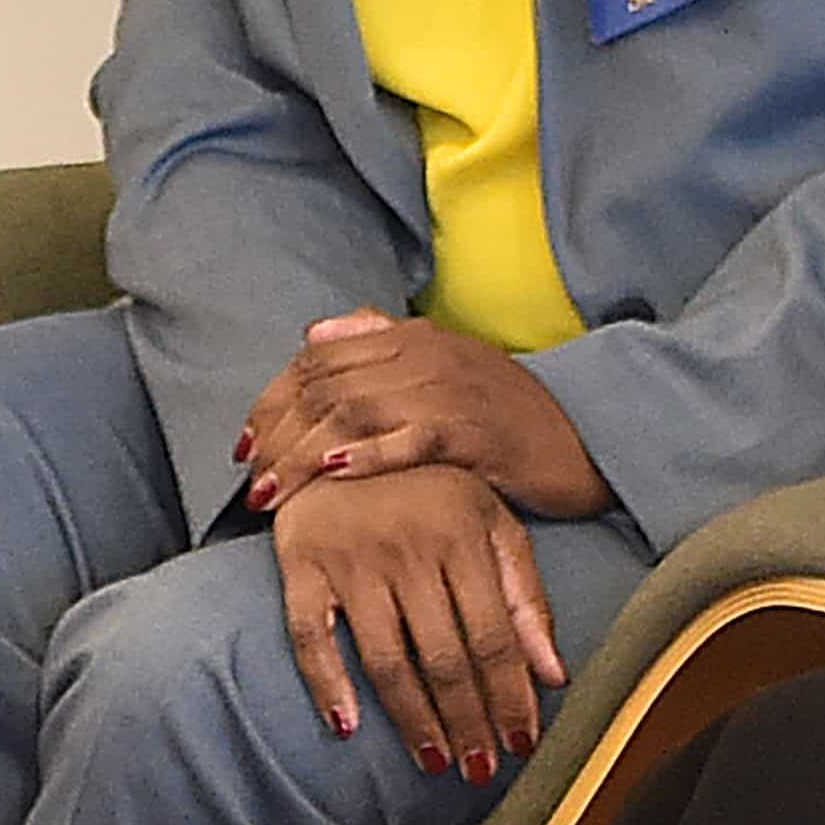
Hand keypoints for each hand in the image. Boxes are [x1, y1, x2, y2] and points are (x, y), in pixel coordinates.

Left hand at [239, 311, 615, 519]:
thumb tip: (313, 330)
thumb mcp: (443, 365)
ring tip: (270, 494)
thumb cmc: (503, 413)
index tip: (243, 445)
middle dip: (276, 434)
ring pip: (355, 412)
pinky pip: (411, 438)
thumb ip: (379, 340)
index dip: (271, 398)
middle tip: (248, 480)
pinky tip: (335, 476)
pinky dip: (368, 455)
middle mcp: (425, 354)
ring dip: (303, 454)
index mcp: (413, 336)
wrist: (582, 439)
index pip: (319, 356)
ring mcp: (450, 391)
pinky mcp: (475, 432)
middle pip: (326, 384)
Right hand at [269, 464, 568, 782]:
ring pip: (387, 658)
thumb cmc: (428, 486)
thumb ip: (525, 593)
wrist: (341, 433)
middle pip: (446, 656)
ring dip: (413, 719)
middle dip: (468, 721)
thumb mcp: (490, 520)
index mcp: (463, 531)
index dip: (511, 695)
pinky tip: (348, 726)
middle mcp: (409, 545)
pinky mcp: (301, 563)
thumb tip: (556, 675)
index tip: (521, 744)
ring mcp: (353, 555)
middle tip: (479, 770)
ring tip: (436, 760)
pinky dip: (327, 683)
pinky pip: (310, 636)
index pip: (495, 635)